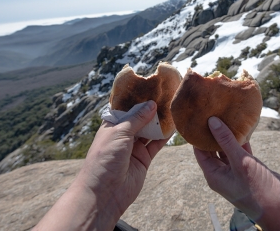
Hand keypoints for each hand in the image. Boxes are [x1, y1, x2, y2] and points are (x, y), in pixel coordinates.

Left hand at [34, 100, 169, 230]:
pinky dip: (165, 136)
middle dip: (152, 108)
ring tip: (174, 107)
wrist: (105, 193)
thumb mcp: (119, 133)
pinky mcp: (144, 158)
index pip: (126, 107)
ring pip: (150, 130)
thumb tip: (151, 104)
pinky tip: (175, 126)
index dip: (138, 97)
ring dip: (160, 121)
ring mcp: (134, 147)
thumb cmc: (105, 159)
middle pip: (140, 117)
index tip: (151, 85)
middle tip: (167, 94)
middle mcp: (123, 134)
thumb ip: (137, 118)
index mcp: (112, 125)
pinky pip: (156, 144)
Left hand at [194, 117, 279, 230]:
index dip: (197, 134)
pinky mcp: (250, 168)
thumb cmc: (260, 192)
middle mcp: (223, 172)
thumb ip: (226, 142)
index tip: (198, 116)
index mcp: (214, 175)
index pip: (199, 151)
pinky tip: (243, 125)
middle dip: (212, 131)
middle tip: (211, 110)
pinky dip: (242, 139)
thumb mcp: (241, 164)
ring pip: (228, 148)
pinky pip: (242, 150)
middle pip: (212, 148)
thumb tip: (211, 122)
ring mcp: (237, 170)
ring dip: (227, 133)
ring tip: (225, 113)